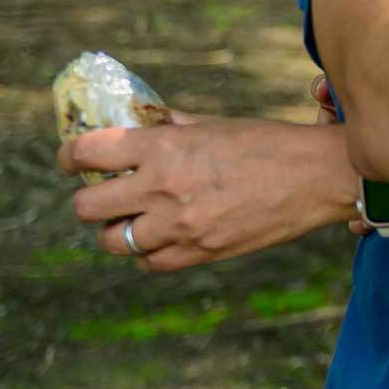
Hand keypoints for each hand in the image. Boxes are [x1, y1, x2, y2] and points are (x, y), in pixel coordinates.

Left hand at [62, 116, 360, 271]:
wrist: (319, 176)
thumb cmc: (271, 143)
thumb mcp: (216, 126)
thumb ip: (173, 130)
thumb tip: (143, 128)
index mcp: (165, 147)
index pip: (87, 153)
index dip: (69, 158)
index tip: (72, 162)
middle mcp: (164, 187)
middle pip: (87, 207)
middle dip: (89, 200)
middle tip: (104, 195)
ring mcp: (181, 224)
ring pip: (113, 241)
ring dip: (117, 231)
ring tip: (134, 221)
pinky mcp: (201, 251)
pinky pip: (150, 262)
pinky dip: (149, 253)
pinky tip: (163, 238)